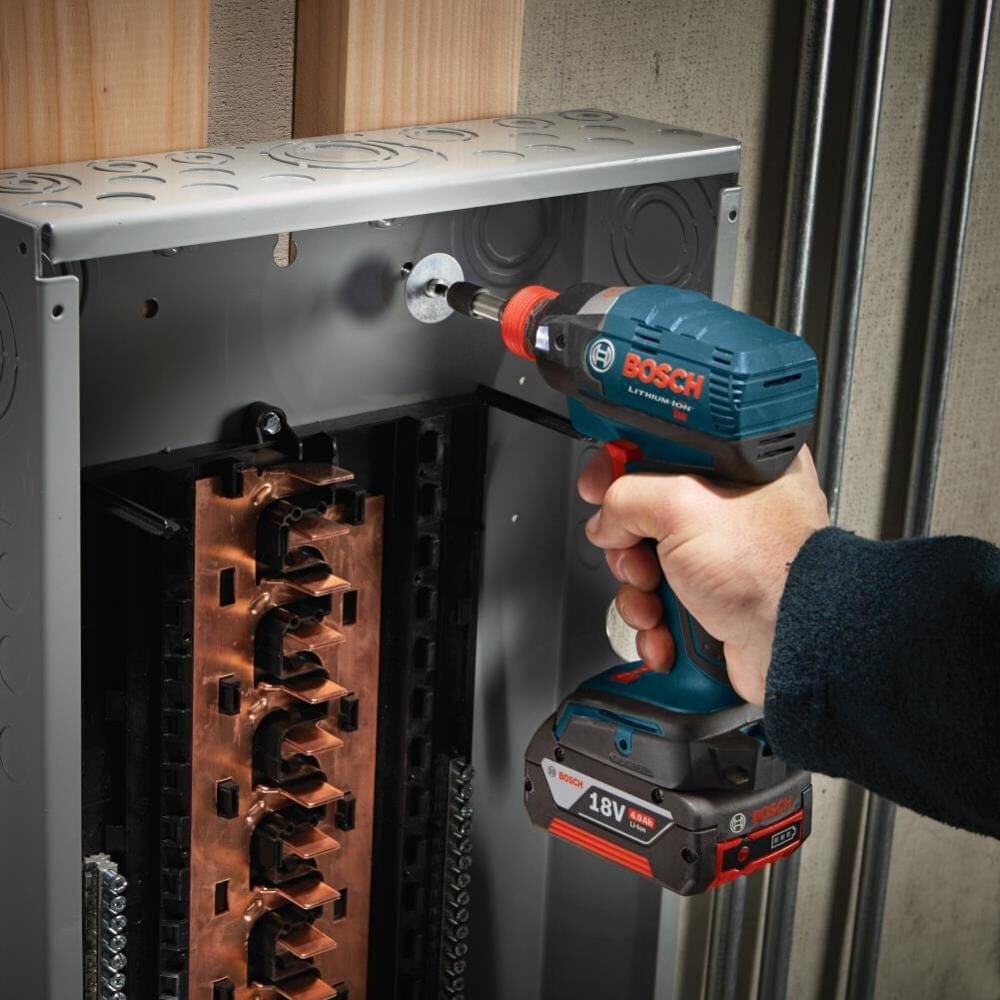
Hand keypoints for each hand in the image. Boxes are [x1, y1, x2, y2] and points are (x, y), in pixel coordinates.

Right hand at [578, 447, 829, 703]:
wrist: (793, 644)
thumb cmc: (768, 569)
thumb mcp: (681, 506)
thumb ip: (627, 497)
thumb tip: (606, 519)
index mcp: (740, 466)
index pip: (664, 450)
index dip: (625, 466)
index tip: (601, 485)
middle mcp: (734, 510)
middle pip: (647, 515)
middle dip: (630, 549)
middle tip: (639, 559)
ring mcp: (722, 560)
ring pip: (649, 567)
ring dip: (639, 595)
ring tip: (657, 607)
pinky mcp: (713, 602)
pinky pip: (662, 607)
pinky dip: (656, 626)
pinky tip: (667, 634)